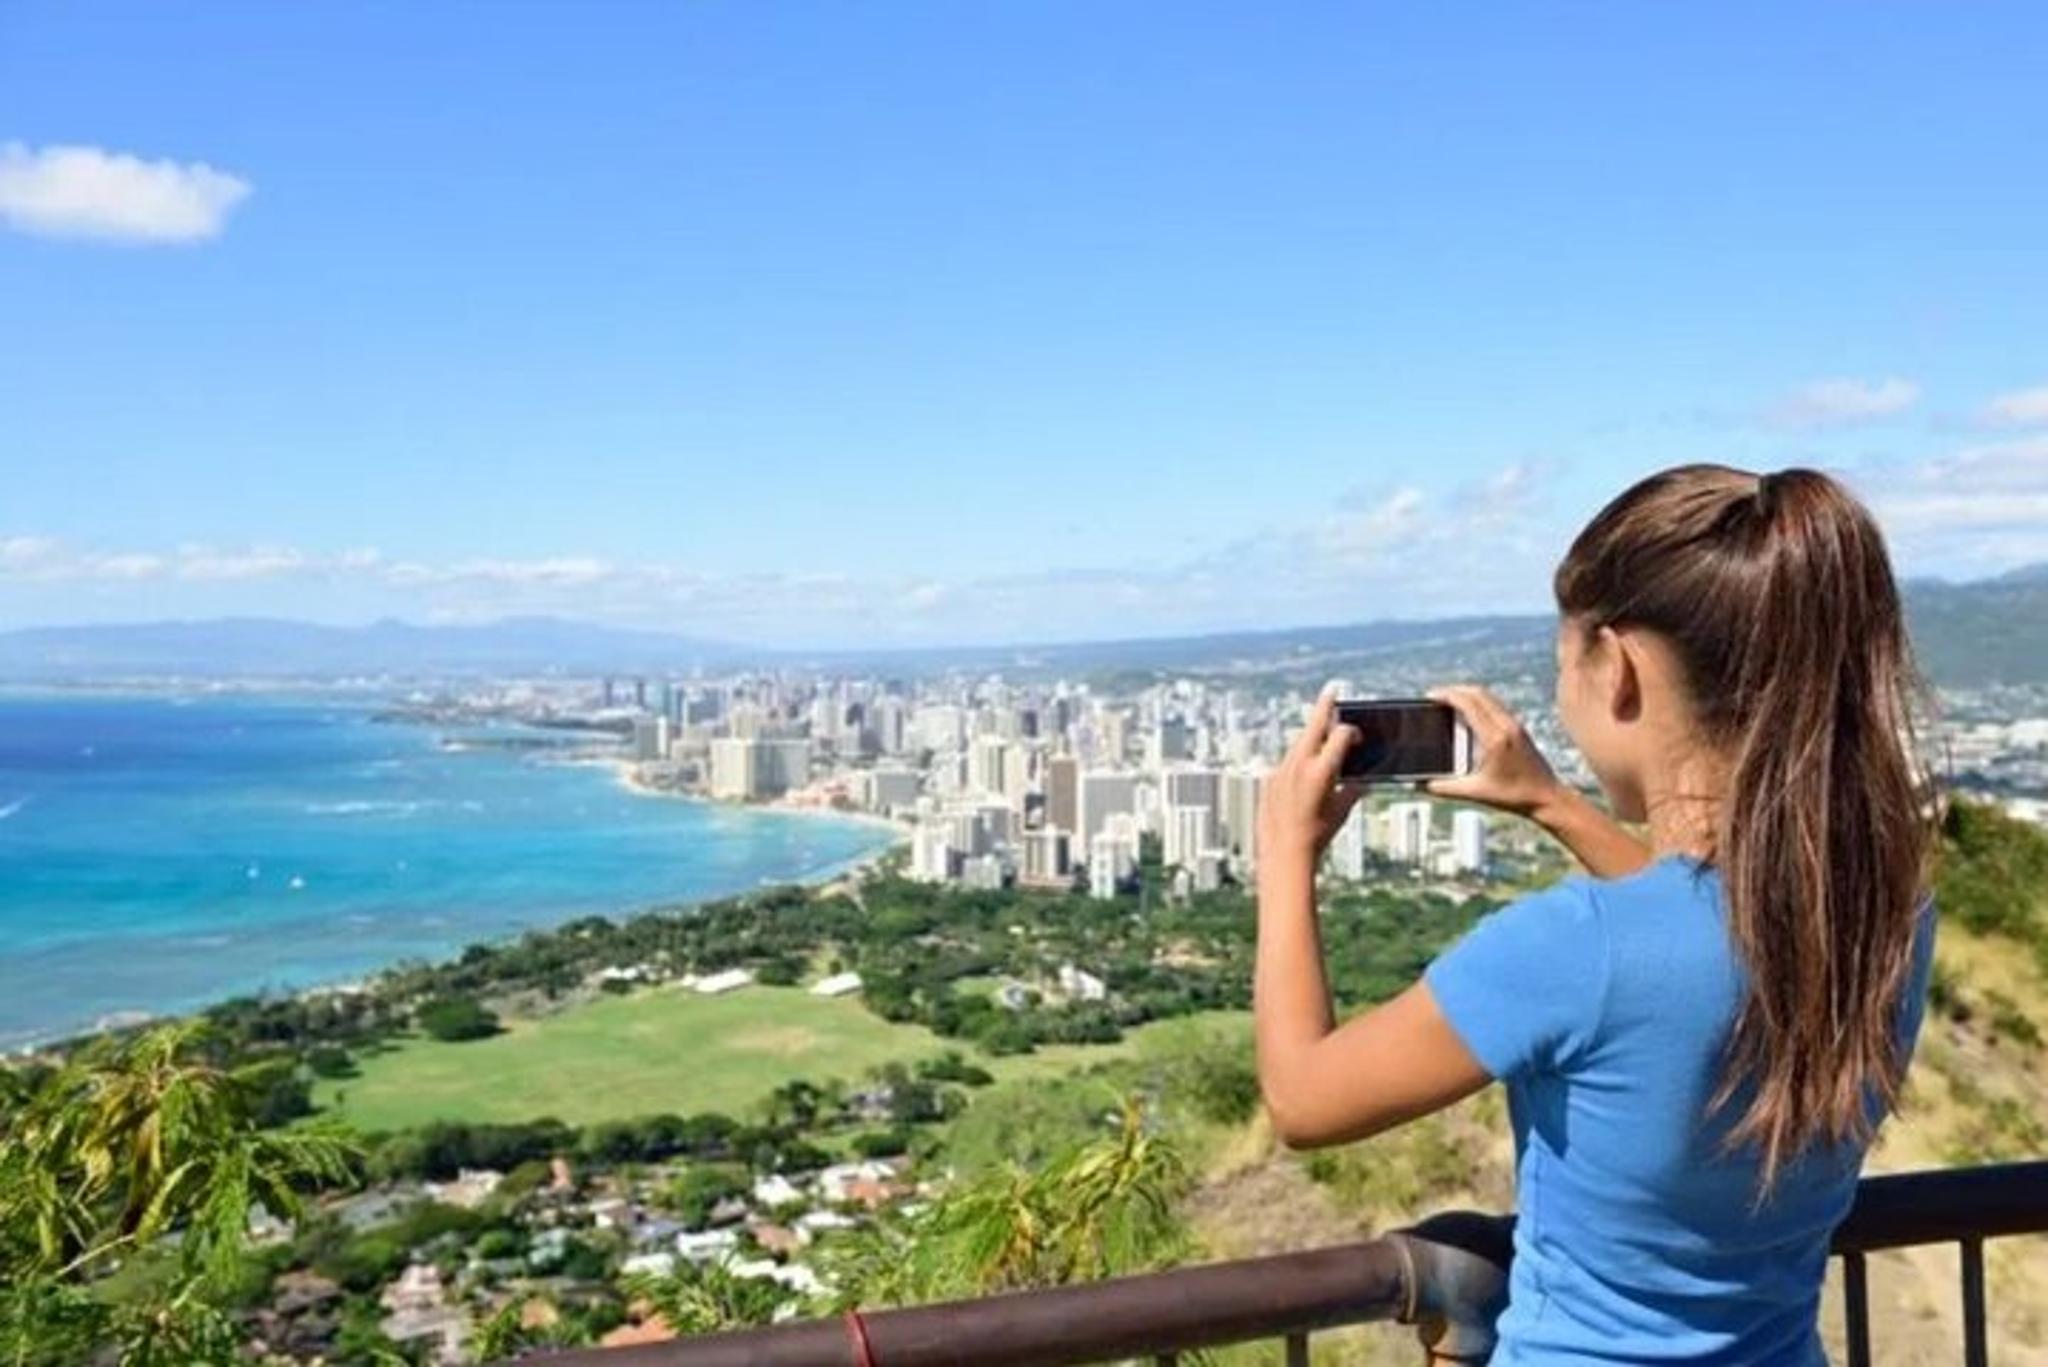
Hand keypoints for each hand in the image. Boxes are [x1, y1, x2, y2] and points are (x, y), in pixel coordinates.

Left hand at [1258, 689, 1364, 864]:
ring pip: (1298, 743)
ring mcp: (1281, 770)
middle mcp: (1299, 765)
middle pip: (1314, 725)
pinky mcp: (1269, 779)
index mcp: (1322, 770)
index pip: (1341, 734)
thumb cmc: (1317, 835)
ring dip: (1311, 737)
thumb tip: (1363, 781)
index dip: (1353, 732)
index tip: (1358, 737)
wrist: (1283, 852)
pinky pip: (1286, 763)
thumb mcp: (1342, 811)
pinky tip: (1305, 773)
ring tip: (1321, 732)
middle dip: (1324, 706)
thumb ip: (1353, 790)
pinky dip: (1298, 762)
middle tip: (1331, 690)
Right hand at [1424, 684, 1565, 816]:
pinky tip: (1470, 713)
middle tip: (1436, 696)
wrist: (1548, 798)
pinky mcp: (1520, 729)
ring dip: (1468, 694)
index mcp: (1495, 738)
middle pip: (1478, 693)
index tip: (1430, 696)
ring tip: (1449, 701)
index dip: (1447, 695)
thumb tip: (1421, 785)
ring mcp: (1516, 725)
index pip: (1469, 704)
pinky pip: (1497, 705)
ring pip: (1489, 697)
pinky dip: (1480, 702)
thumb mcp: (1476, 793)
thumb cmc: (1515, 797)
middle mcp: (1507, 726)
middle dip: (1454, 690)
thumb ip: (1445, 788)